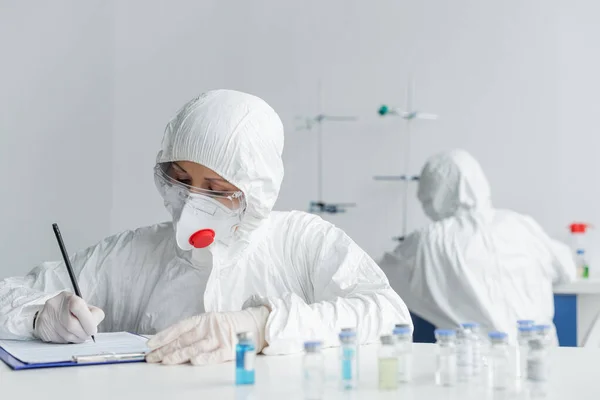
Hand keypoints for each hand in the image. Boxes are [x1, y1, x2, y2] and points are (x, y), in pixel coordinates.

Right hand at [33, 292, 104, 342]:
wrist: (49, 312)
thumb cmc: (71, 310)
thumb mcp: (84, 305)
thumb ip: (93, 314)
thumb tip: (94, 328)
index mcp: (69, 298)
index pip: (78, 307)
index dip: (88, 321)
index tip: (93, 329)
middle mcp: (56, 306)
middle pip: (72, 325)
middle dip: (84, 333)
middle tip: (88, 334)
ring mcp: (47, 318)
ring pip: (66, 335)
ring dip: (77, 338)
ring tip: (79, 334)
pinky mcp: (42, 329)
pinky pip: (59, 340)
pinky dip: (68, 341)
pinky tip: (68, 335)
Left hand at [146, 306, 268, 365]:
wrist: (256, 325)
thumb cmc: (230, 326)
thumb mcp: (210, 324)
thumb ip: (194, 333)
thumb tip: (169, 344)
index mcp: (204, 319)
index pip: (180, 327)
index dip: (164, 334)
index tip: (151, 343)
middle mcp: (210, 327)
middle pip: (184, 339)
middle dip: (165, 349)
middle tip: (151, 357)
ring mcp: (220, 337)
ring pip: (195, 346)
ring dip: (178, 354)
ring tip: (164, 361)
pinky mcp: (230, 348)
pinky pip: (215, 354)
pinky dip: (204, 358)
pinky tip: (193, 361)